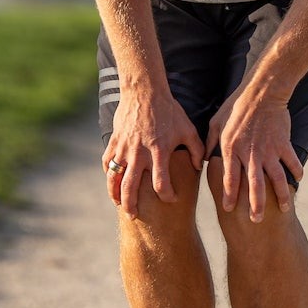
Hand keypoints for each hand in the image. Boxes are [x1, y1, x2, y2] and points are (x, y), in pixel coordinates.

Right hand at [102, 87, 202, 217]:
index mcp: (159, 151)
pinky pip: (107, 162)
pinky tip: (113, 183)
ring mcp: (124, 148)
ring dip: (115, 194)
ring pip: (115, 178)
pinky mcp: (115, 141)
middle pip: (131, 187)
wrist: (144, 91)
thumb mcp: (188, 129)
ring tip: (120, 205)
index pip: (161, 183)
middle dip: (132, 205)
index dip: (167, 195)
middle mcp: (139, 153)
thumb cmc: (169, 111)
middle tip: (135, 216)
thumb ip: (196, 149)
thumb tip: (200, 166)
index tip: (170, 199)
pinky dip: (109, 175)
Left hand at [205, 85, 303, 222]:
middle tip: (256, 220)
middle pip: (253, 185)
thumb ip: (210, 143)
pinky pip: (291, 161)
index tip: (229, 209)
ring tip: (283, 208)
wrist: (262, 91)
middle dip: (255, 204)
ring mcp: (269, 149)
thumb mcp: (216, 123)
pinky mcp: (283, 143)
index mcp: (231, 149)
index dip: (230, 195)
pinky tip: (297, 181)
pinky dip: (296, 171)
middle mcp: (250, 153)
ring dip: (280, 195)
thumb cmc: (235, 106)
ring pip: (276, 178)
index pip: (230, 178)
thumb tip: (205, 160)